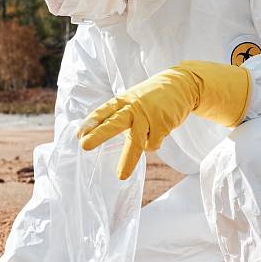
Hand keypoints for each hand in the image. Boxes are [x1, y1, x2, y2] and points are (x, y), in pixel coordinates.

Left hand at [78, 60, 250, 178]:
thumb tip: (98, 135)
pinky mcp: (163, 124)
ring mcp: (148, 116)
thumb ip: (118, 115)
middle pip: (114, 123)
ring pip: (136, 142)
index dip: (91, 123)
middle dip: (99, 135)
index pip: (103, 112)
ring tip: (121, 176)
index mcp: (122, 101)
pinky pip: (153, 144)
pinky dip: (153, 142)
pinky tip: (158, 131)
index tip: (79, 134)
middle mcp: (133, 107)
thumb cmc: (151, 98)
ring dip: (128, 160)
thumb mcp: (132, 100)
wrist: (181, 86)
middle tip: (85, 146)